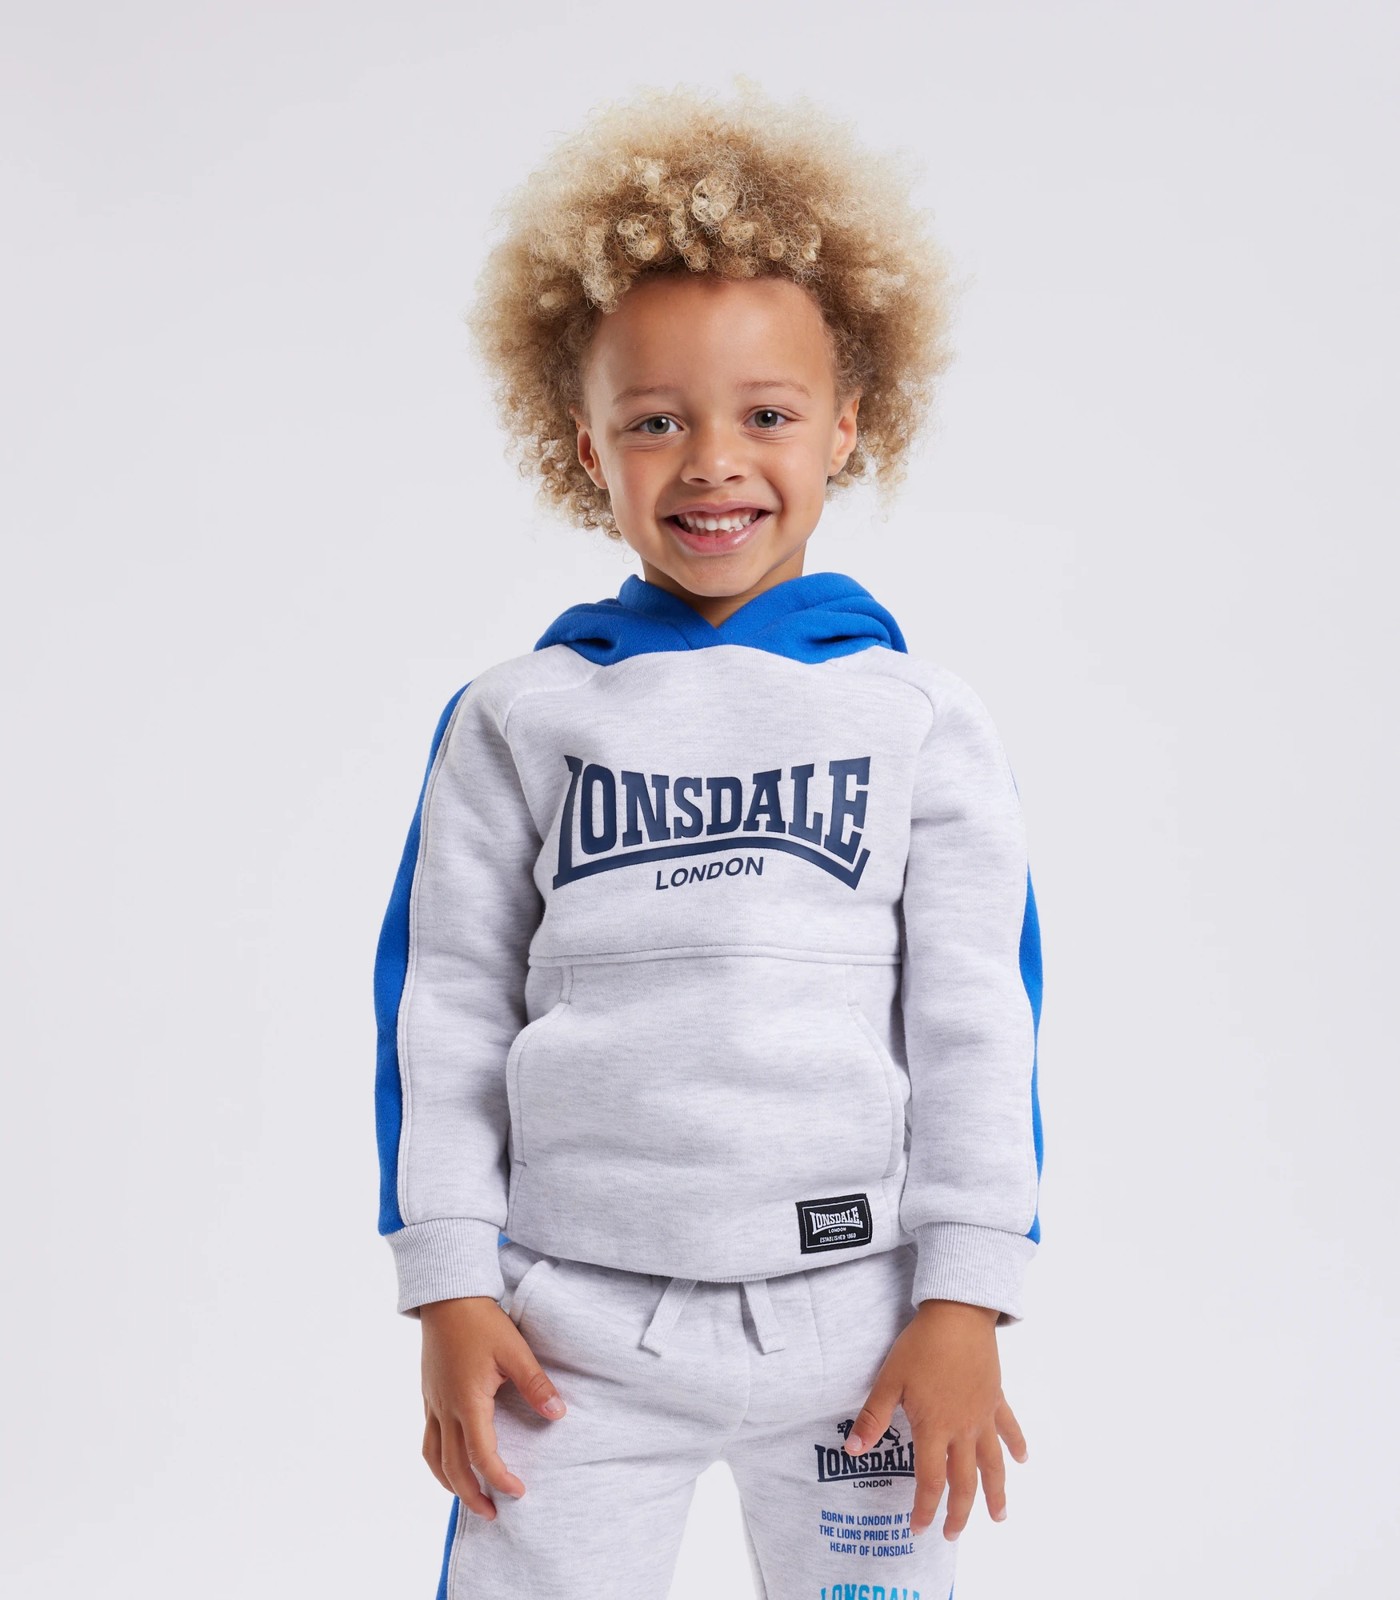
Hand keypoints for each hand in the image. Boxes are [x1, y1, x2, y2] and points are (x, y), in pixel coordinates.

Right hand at [418, 1295, 567, 1519]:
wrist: (446, 1297)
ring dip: (450, 1483)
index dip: (500, 1478)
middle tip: (494, 1513)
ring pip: (433, 1457)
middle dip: (472, 1496)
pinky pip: (427, 1438)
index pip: (482, 1455)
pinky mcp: (428, 1394)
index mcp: (468, 1402)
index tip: (518, 1492)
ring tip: (468, 1496)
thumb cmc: (482, 1321)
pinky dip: (438, 1460)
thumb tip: (558, 1415)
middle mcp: (445, 1408)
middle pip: (452, 1468)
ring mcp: (433, 1402)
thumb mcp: (515, 1350)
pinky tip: (452, 1459)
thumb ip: (536, 1385)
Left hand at [843, 1297, 1027, 1539]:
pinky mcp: (996, 1397)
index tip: (918, 1529)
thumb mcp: (890, 1379)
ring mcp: (983, 1414)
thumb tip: (852, 1449)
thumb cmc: (921, 1346)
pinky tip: (1022, 1459)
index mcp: (935, 1428)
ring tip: (999, 1516)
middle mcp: (963, 1429)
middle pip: (965, 1481)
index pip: (930, 1481)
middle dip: (960, 1512)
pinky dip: (1016, 1445)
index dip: (925, 1509)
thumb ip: (873, 1417)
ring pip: (993, 1463)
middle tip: (953, 1534)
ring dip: (996, 1492)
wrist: (958, 1315)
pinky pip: (1009, 1427)